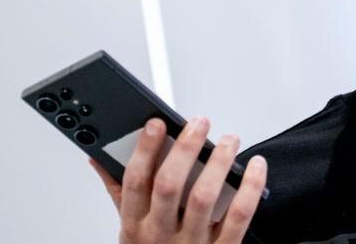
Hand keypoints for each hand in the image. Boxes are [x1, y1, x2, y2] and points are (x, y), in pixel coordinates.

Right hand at [89, 117, 267, 243]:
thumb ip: (119, 192)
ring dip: (218, 163)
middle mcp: (160, 234)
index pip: (135, 181)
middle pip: (169, 185)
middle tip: (199, 123)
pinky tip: (256, 167)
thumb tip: (100, 158)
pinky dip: (251, 188)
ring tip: (228, 140)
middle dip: (185, 149)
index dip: (144, 150)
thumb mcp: (130, 229)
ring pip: (204, 197)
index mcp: (134, 226)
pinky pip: (239, 216)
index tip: (157, 124)